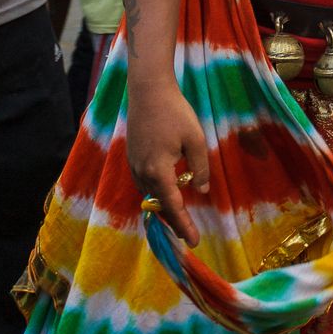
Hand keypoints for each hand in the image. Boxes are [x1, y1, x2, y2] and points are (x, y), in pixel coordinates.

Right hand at [125, 81, 210, 245]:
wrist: (148, 91)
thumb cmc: (175, 113)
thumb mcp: (195, 140)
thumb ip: (199, 168)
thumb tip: (200, 191)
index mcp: (158, 172)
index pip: (173, 207)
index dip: (184, 226)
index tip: (194, 242)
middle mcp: (142, 173)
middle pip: (158, 204)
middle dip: (174, 220)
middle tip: (189, 234)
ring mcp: (134, 165)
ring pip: (150, 194)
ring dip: (164, 205)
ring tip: (180, 216)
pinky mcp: (132, 156)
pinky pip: (144, 182)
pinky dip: (156, 191)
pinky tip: (168, 189)